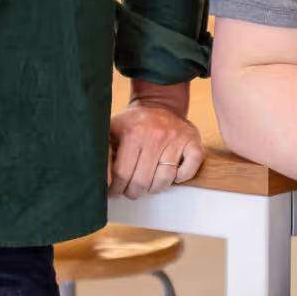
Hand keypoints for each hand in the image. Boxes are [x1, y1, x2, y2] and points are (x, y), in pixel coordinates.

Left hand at [108, 80, 203, 198]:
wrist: (159, 104)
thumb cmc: (134, 123)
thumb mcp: (112, 130)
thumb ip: (104, 153)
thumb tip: (104, 181)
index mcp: (133, 133)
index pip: (122, 174)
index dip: (117, 188)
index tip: (115, 191)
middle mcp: (156, 136)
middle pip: (142, 182)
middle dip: (134, 191)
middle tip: (131, 189)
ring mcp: (176, 139)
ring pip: (163, 181)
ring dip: (154, 188)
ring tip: (148, 183)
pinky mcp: (192, 141)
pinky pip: (187, 172)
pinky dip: (180, 178)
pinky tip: (170, 173)